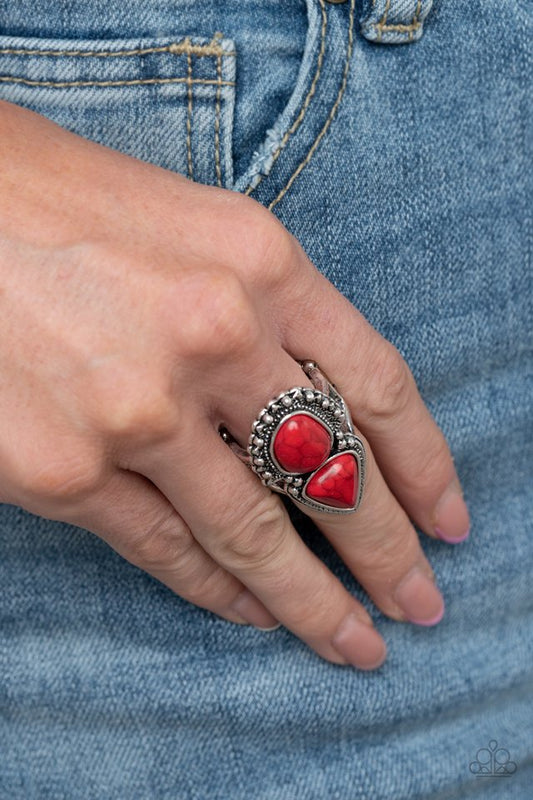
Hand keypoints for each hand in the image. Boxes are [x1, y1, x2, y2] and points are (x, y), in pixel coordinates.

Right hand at [0, 100, 469, 668]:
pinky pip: (167, 550)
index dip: (426, 465)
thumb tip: (324, 414)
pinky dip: (218, 589)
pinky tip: (253, 610)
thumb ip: (273, 316)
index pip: (378, 387)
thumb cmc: (68, 202)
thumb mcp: (202, 231)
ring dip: (311, 599)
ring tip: (353, 640)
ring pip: (254, 534)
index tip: (449, 519)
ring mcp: (136, 413)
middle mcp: (212, 339)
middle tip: (420, 603)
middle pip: (333, 475)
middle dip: (387, 551)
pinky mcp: (64, 470)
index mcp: (259, 263)